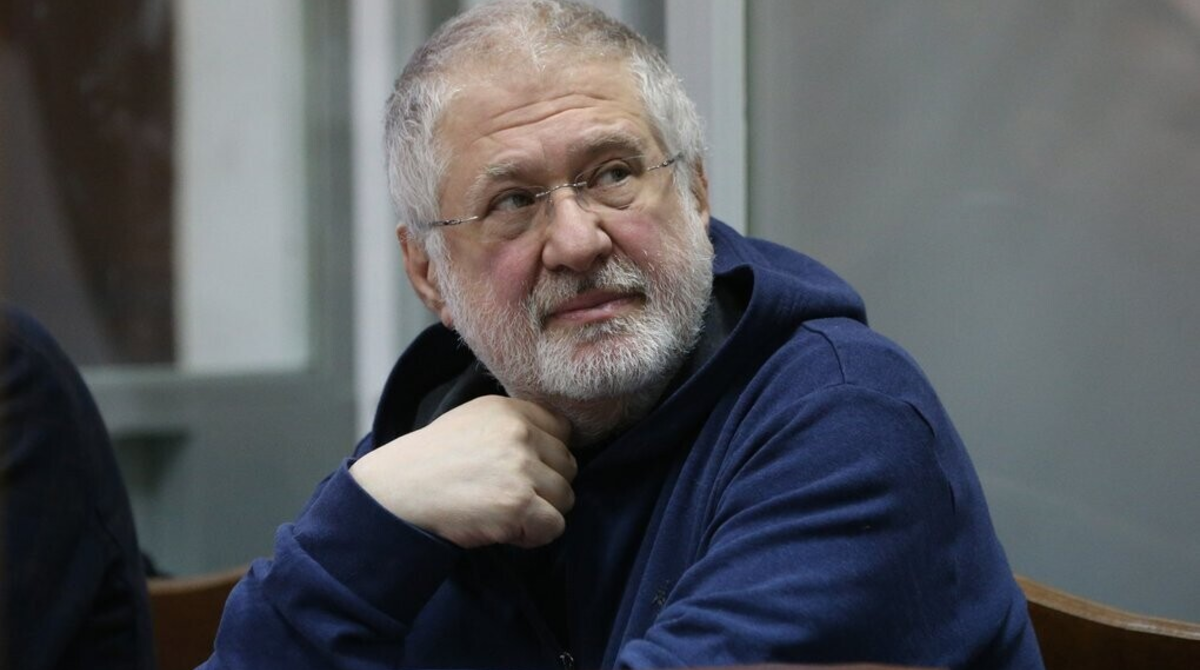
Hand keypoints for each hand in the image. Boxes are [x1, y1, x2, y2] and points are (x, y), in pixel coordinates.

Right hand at [349, 395, 575, 548]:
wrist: (396, 491)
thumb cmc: (433, 461)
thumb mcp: (473, 420)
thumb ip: (515, 424)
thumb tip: (555, 444)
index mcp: (510, 409)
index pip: (564, 431)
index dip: (547, 456)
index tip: (524, 469)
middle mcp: (519, 433)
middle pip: (568, 466)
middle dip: (546, 485)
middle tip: (508, 495)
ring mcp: (521, 468)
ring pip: (565, 498)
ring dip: (541, 512)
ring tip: (503, 511)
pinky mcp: (518, 504)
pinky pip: (555, 526)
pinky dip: (533, 535)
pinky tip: (505, 529)